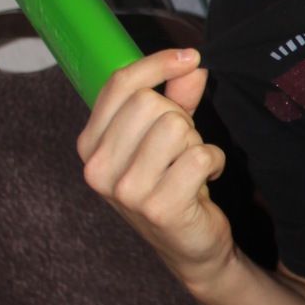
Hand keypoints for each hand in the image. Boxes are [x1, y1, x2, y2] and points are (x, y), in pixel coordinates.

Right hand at [77, 48, 233, 288]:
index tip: (189, 58)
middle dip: (180, 118)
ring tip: (190, 166)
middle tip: (183, 147)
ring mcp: (126, 191)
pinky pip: (199, 157)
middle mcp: (99, 169)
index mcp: (90, 146)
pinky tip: (204, 181)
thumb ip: (176, 98)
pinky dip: (213, 163)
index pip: (120, 85)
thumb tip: (191, 65)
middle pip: (150, 103)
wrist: (189, 247)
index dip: (158, 64)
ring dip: (196, 143)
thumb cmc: (174, 185)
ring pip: (175, 128)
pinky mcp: (158, 208)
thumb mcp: (167, 137)